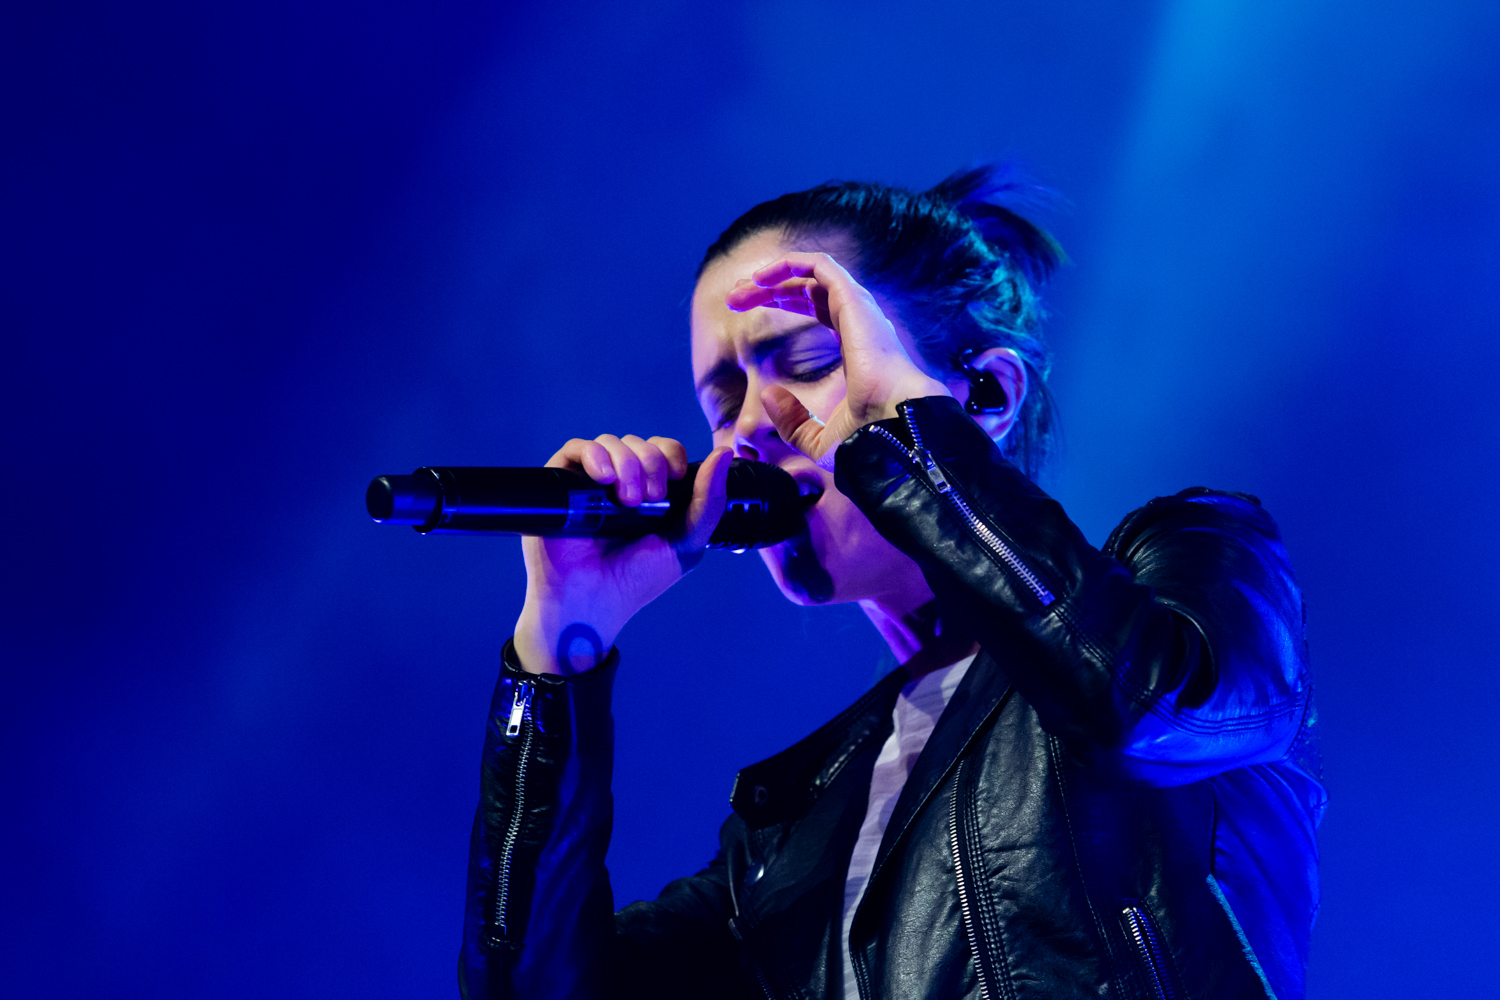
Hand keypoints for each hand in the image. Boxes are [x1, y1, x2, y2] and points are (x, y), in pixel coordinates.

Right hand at [513, 436, 731, 674]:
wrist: (590, 601)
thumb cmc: (636, 580)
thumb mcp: (686, 543)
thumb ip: (708, 503)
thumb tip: (723, 455)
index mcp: (650, 492)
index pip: (662, 450)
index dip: (670, 453)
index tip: (675, 476)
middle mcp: (620, 482)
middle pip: (639, 444)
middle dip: (650, 464)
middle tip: (649, 500)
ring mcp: (589, 482)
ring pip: (610, 443)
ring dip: (626, 463)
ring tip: (627, 501)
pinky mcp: (561, 483)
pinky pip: (576, 450)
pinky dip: (593, 455)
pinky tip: (603, 479)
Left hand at [726, 252, 947, 466]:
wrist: (893, 429)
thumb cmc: (868, 438)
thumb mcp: (818, 439)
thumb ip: (793, 421)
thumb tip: (770, 396)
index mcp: (855, 346)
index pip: (815, 308)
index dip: (781, 302)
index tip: (744, 311)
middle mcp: (859, 322)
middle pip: (809, 288)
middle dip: (769, 288)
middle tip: (734, 297)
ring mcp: (858, 309)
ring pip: (812, 273)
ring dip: (773, 275)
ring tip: (740, 288)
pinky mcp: (853, 300)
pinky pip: (820, 266)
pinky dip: (789, 264)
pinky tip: (761, 278)